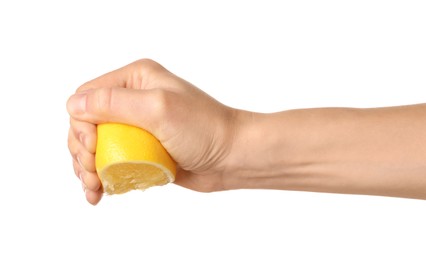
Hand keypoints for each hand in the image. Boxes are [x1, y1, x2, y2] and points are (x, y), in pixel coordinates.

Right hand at [67, 59, 237, 204]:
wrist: (232, 157)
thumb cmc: (204, 129)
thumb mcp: (158, 109)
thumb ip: (115, 103)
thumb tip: (74, 104)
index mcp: (136, 80)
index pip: (88, 96)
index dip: (81, 123)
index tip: (92, 148)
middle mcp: (133, 100)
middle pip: (87, 123)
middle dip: (81, 150)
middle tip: (90, 173)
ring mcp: (137, 128)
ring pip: (95, 146)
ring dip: (86, 167)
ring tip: (93, 189)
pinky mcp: (142, 151)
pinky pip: (111, 161)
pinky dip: (101, 177)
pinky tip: (99, 193)